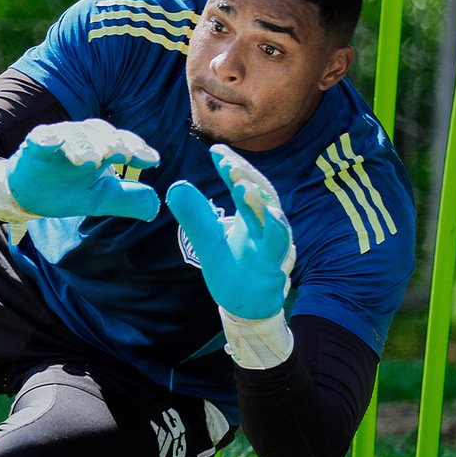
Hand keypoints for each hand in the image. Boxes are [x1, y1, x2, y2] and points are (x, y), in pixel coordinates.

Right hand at [0, 119, 159, 221]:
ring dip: (83, 143)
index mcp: (102, 147)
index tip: (151, 161)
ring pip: (73, 133)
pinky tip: (53, 142)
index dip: (137, 148)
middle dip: (112, 142)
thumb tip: (155, 207)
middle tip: (121, 154)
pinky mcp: (34, 145)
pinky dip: (48, 138)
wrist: (30, 197)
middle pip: (100, 132)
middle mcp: (82, 138)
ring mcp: (58, 139)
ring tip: (90, 160)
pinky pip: (41, 137)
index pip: (123, 141)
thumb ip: (128, 200)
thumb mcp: (101, 199)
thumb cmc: (68, 191)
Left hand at [165, 144, 294, 319]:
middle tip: (227, 162)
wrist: (247, 305)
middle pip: (261, 194)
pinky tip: (272, 217)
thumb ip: (196, 216)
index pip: (243, 185)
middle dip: (246, 176)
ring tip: (242, 185)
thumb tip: (176, 185)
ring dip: (259, 200)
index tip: (215, 150)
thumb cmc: (233, 269)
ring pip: (273, 218)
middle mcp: (265, 225)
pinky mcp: (275, 266)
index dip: (232, 167)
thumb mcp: (208, 241)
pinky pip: (279, 247)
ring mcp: (273, 245)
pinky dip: (277, 230)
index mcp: (250, 216)